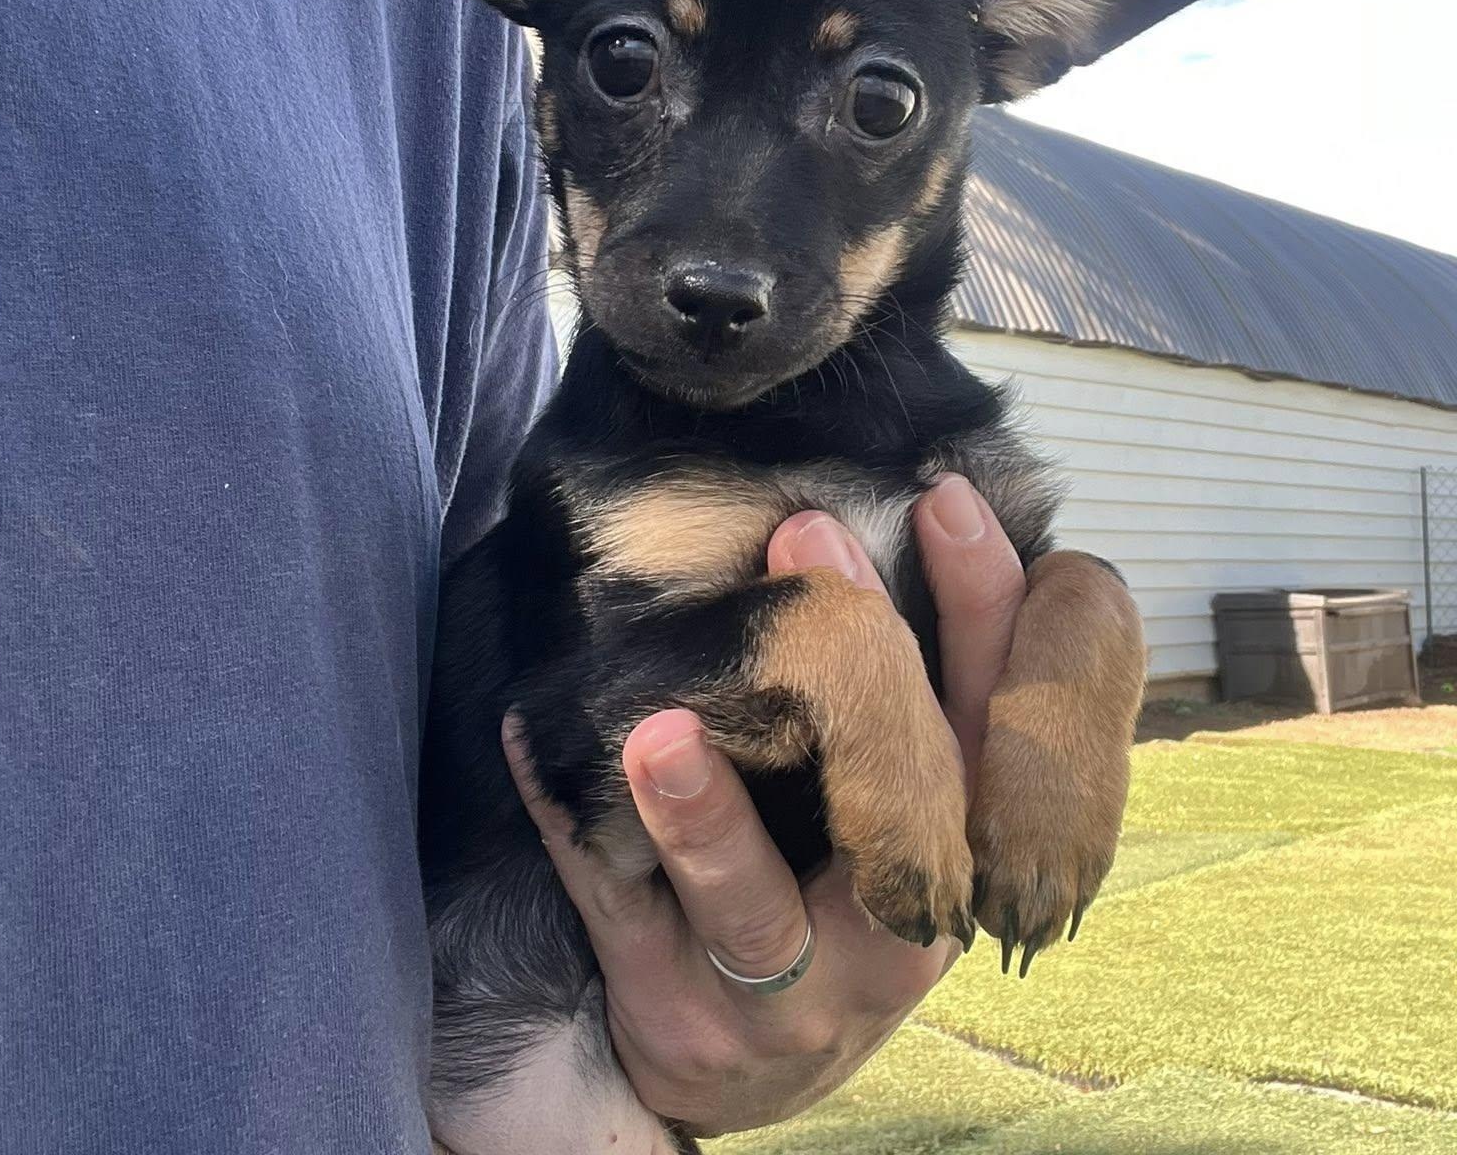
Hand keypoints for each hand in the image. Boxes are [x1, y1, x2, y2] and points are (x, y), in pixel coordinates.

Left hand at [503, 474, 1026, 1136]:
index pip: (1023, 722)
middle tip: (808, 533)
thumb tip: (844, 510)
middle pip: (914, 803)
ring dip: (707, 820)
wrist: (752, 1058)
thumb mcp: (903, 787)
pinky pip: (620, 919)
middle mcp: (908, 922)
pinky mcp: (688, 1016)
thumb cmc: (834, 883)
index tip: (941, 497)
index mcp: (969, 842)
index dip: (995, 610)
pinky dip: (573, 831)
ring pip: (757, 907)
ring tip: (659, 732)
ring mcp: (799, 991)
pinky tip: (533, 749)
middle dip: (864, 666)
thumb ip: (903, 676)